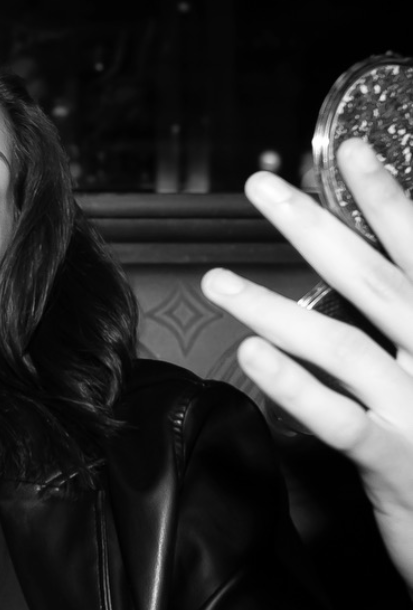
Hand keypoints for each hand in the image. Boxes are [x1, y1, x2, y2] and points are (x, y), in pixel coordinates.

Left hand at [201, 139, 412, 588]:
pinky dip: (293, 385)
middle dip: (314, 227)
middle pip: (372, 280)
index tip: (349, 149)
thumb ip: (404, 316)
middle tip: (258, 188)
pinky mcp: (397, 460)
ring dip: (272, 307)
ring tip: (215, 281)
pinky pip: (338, 419)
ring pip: (342, 344)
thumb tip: (370, 263)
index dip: (387, 199)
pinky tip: (250, 356)